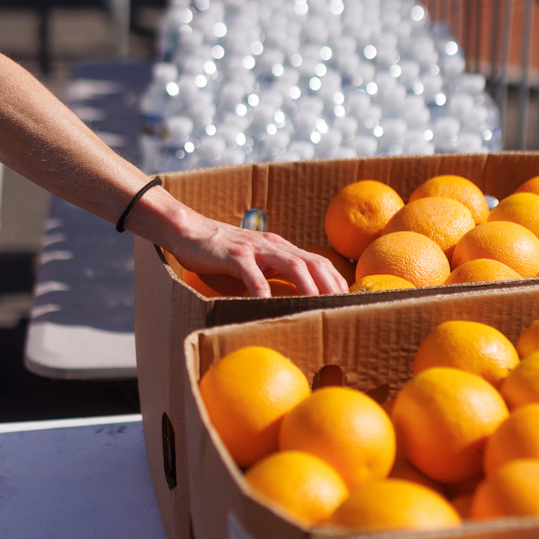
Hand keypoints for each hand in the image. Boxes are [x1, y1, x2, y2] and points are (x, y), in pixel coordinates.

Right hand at [165, 214, 349, 298]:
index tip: (348, 299)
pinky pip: (252, 273)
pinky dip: (262, 289)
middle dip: (330, 284)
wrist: (190, 231)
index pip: (317, 261)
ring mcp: (255, 248)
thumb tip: (289, 305)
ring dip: (307, 286)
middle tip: (342, 306)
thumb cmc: (221, 255)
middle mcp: (273, 246)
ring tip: (317, 306)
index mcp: (280, 248)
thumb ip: (271, 277)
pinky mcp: (234, 254)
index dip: (335, 279)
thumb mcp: (253, 264)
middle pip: (312, 261)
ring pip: (291, 264)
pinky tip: (267, 305)